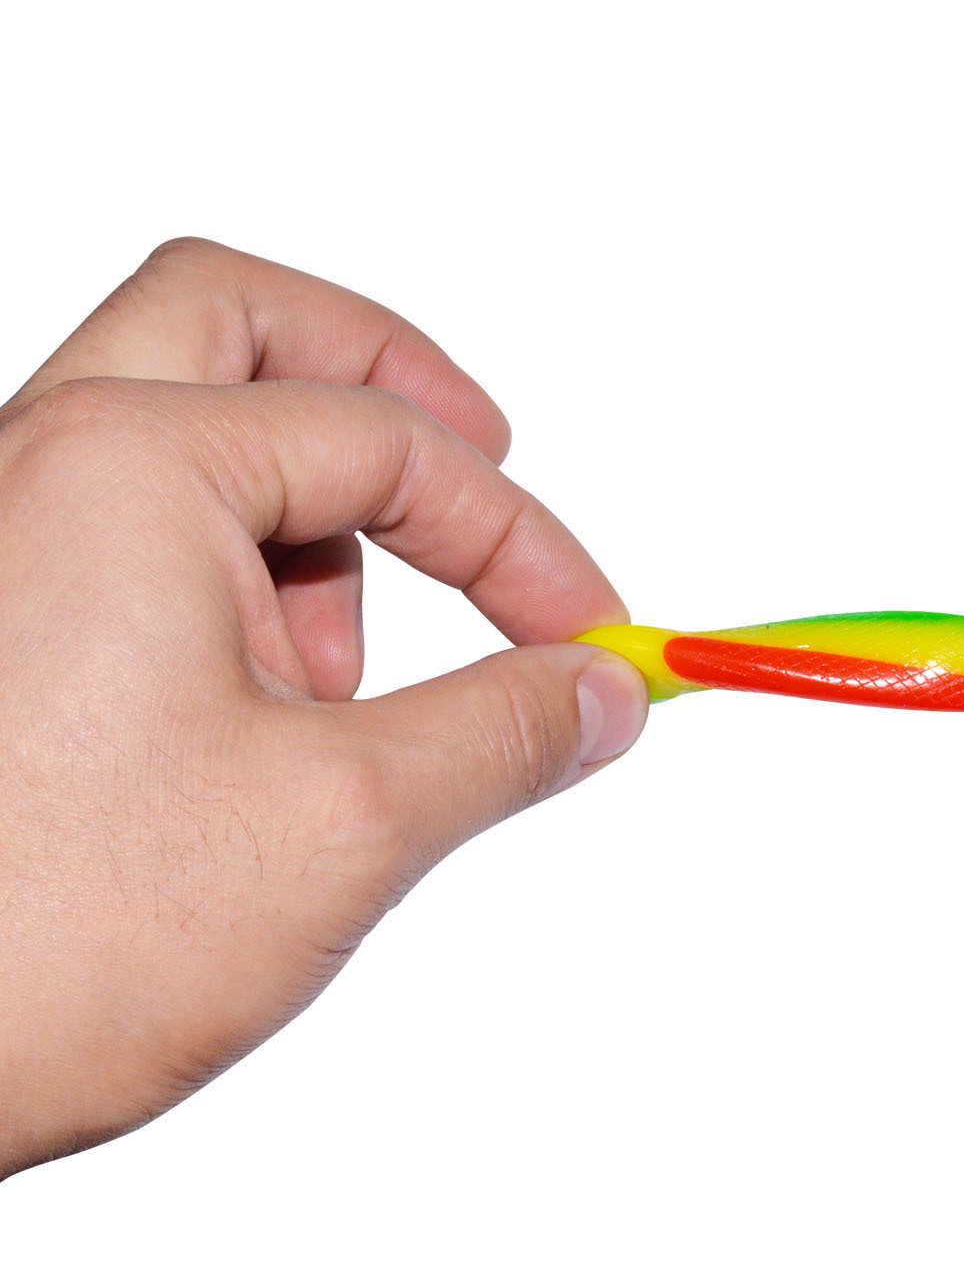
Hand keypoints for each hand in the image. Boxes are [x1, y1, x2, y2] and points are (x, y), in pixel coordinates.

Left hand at [0, 239, 647, 1176]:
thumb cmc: (45, 940)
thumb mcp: (343, 822)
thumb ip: (507, 734)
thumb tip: (604, 692)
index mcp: (125, 469)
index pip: (393, 446)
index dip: (524, 542)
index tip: (591, 638)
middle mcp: (41, 466)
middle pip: (243, 322)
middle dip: (386, 379)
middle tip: (482, 447)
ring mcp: (7, 539)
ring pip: (191, 429)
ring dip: (311, 515)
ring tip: (339, 686)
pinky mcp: (5, 621)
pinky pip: (142, 532)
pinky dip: (240, 578)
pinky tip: (261, 722)